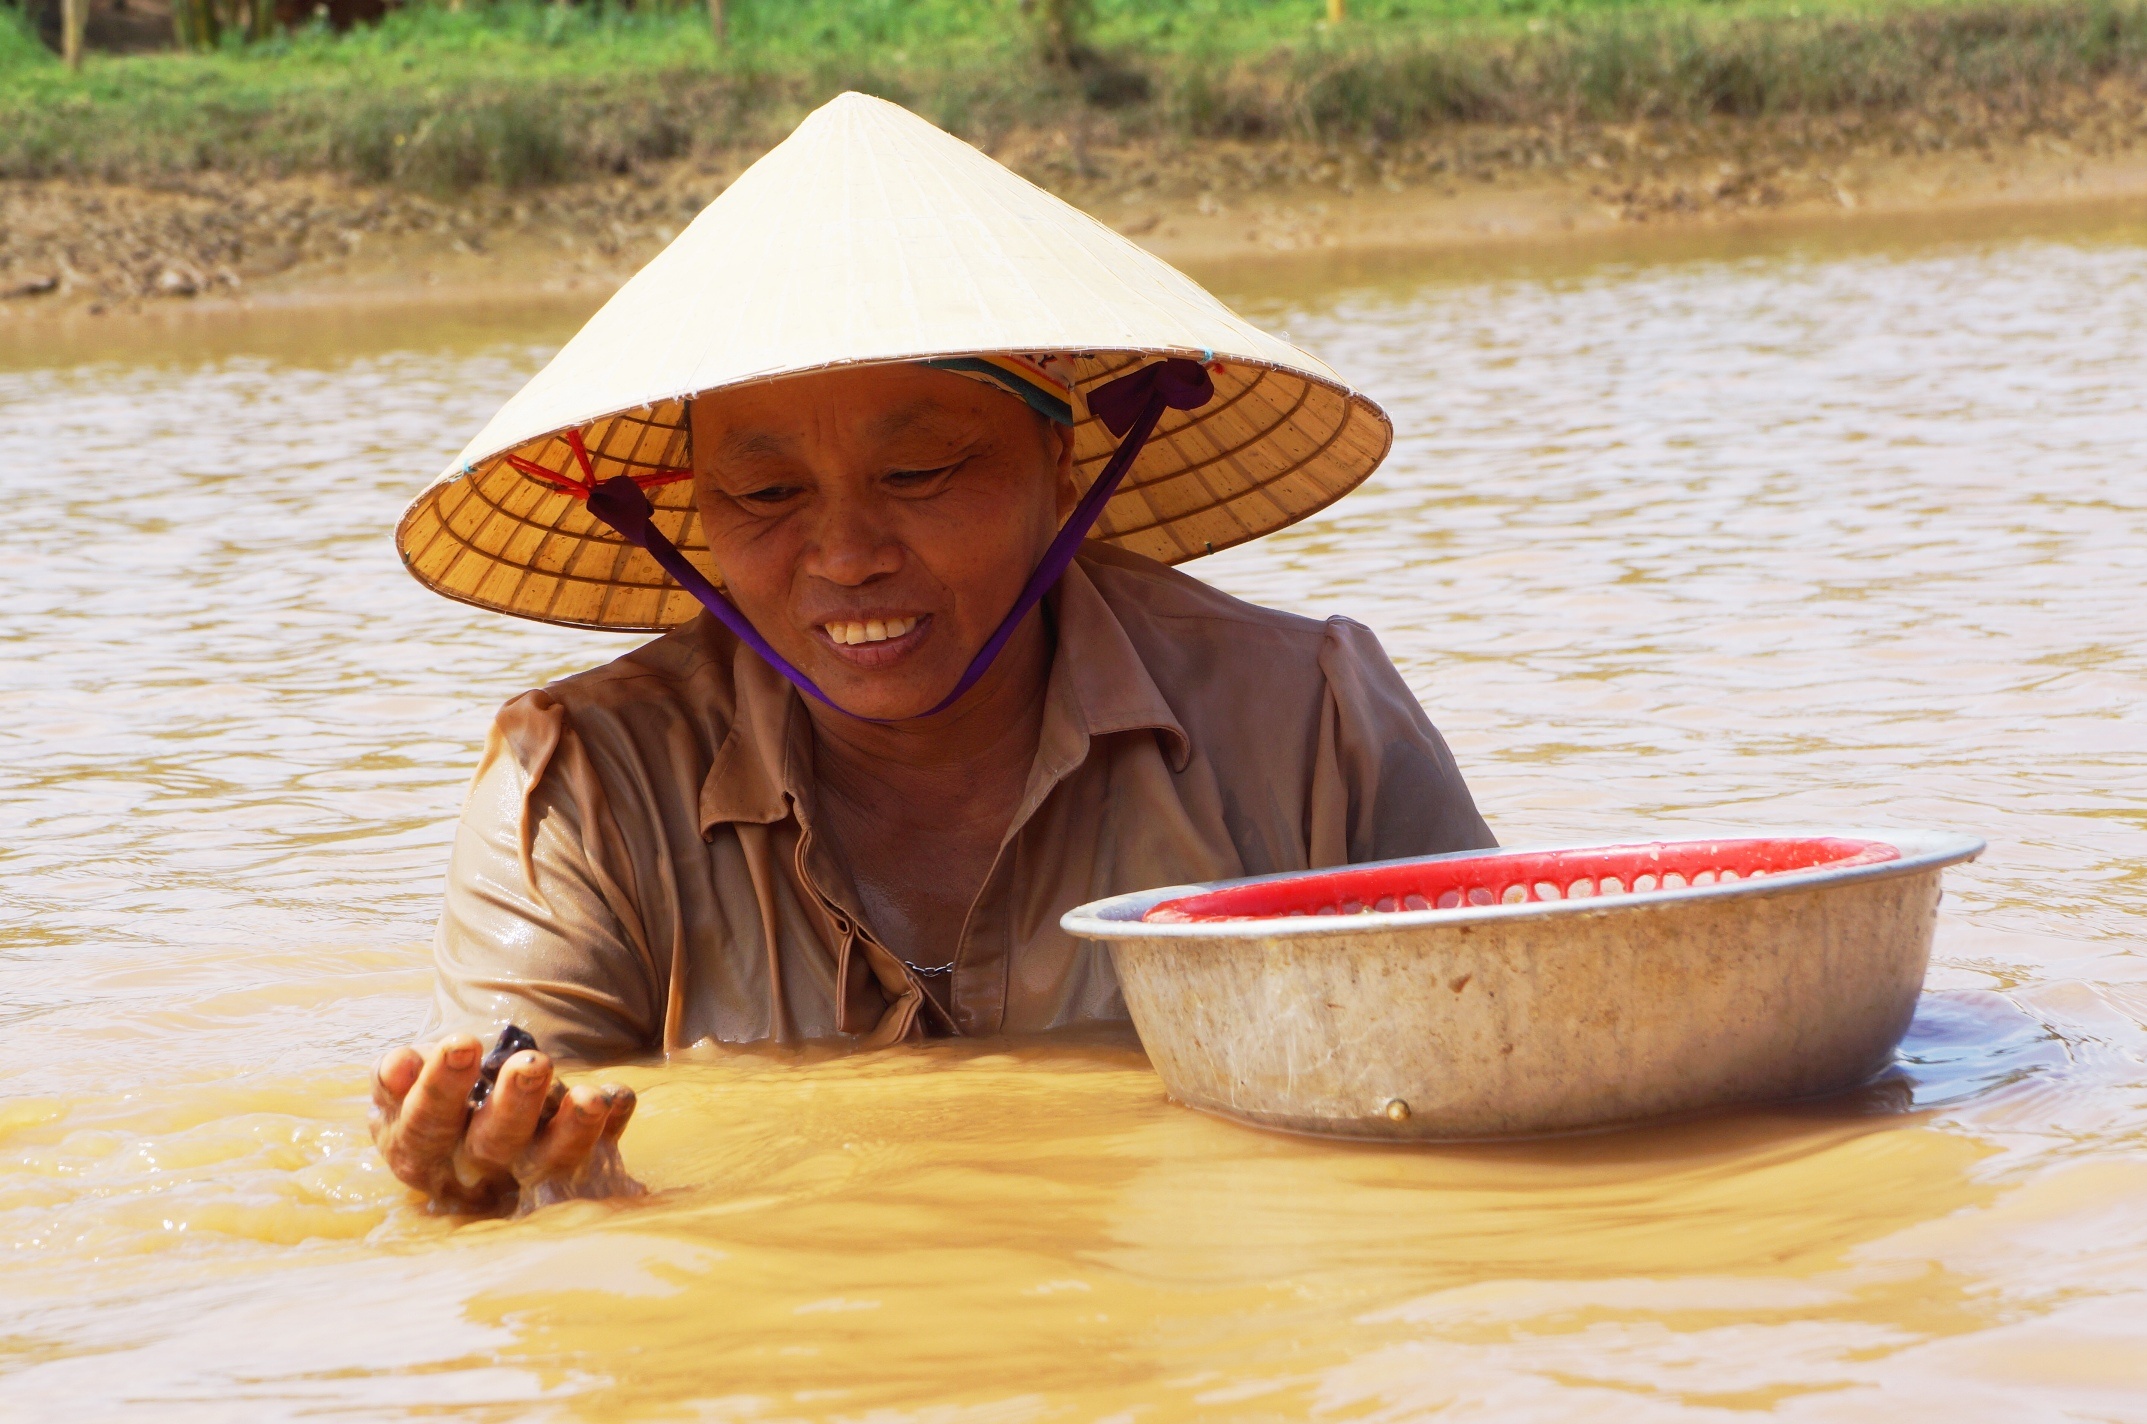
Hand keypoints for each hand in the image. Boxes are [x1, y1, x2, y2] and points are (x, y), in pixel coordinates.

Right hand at [370, 1033, 636, 1211]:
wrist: (471, 1106)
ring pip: (549, 1164)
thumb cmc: (435, 1087)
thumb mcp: (409, 1078)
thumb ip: (395, 1075)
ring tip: (591, 1097)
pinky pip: (597, 1158)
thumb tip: (398, 1065)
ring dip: (573, 1131)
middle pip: (493, 1146)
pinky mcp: (571, 1171)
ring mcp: (524, 1177)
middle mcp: (472, 1172)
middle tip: (533, 1063)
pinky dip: (610, 1130)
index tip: (463, 1041)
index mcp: (419, 1149)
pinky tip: (619, 1098)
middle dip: (514, 1105)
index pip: (425, 1125)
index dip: (441, 1088)